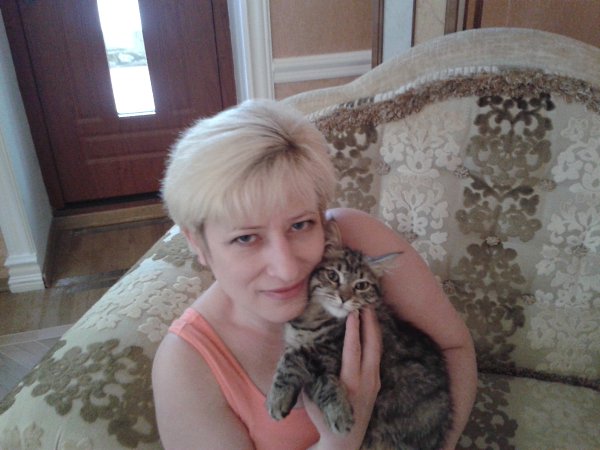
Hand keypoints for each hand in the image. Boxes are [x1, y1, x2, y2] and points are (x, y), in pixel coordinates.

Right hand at [306, 308, 381, 448]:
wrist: (346, 441)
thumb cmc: (324, 418)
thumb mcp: (314, 397)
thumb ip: (312, 376)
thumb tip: (302, 351)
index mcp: (350, 384)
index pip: (353, 351)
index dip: (353, 331)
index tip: (352, 313)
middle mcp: (367, 381)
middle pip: (372, 346)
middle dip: (370, 323)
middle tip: (365, 302)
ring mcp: (375, 382)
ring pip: (377, 349)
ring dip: (374, 328)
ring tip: (368, 310)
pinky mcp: (377, 383)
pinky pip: (377, 355)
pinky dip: (374, 339)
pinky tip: (370, 329)